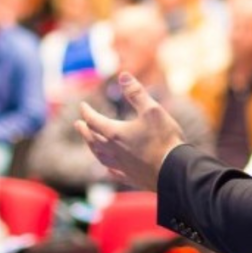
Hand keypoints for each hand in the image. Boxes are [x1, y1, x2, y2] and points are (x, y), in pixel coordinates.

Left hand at [75, 72, 185, 190]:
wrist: (173, 171)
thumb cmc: (164, 139)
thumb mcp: (152, 110)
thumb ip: (136, 93)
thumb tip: (123, 75)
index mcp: (115, 133)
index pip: (94, 120)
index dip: (87, 112)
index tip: (83, 106)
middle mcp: (114, 151)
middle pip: (93, 139)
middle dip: (84, 130)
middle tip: (78, 124)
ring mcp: (121, 166)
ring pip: (99, 156)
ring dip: (92, 147)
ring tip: (89, 143)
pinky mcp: (130, 177)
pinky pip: (113, 171)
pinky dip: (107, 166)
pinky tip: (107, 167)